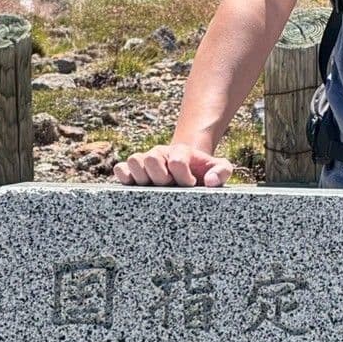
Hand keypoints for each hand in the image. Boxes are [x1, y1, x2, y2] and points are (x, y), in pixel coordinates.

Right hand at [113, 142, 232, 187]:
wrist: (188, 170)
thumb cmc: (203, 171)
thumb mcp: (220, 168)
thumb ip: (222, 171)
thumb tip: (210, 181)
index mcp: (181, 151)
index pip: (176, 161)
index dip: (183, 177)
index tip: (191, 186)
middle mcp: (160, 154)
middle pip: (151, 158)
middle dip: (161, 178)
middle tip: (170, 188)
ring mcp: (145, 161)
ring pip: (134, 161)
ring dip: (143, 178)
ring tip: (154, 190)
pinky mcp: (132, 172)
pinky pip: (120, 169)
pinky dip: (124, 177)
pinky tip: (135, 188)